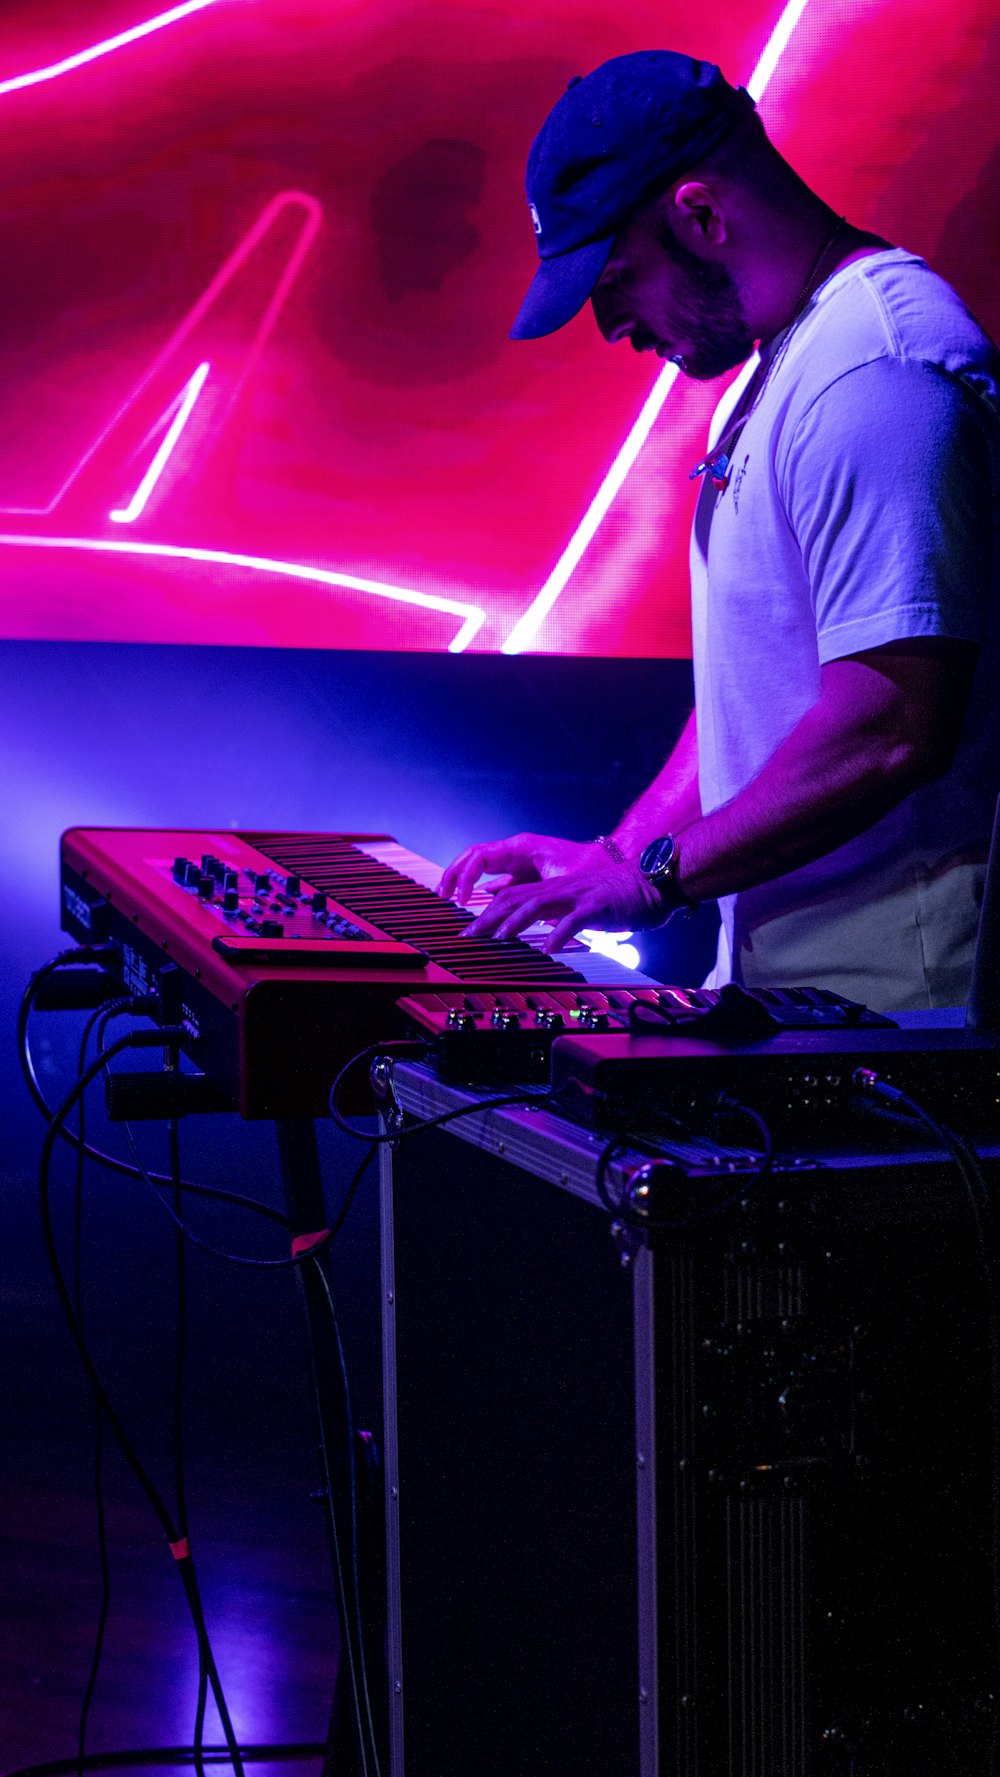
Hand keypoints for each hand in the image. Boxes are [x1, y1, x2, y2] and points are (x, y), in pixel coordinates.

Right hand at [438, 832, 598, 905]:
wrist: (610, 861)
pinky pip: (496, 878)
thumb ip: (536, 895)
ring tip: (451, 900)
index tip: (461, 898)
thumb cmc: (591, 867)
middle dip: (455, 875)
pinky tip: (476, 906)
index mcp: (522, 846)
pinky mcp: (524, 872)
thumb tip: (515, 914)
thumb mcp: (563, 881)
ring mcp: (519, 860)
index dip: (465, 876)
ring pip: (482, 866)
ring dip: (465, 881)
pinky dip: (483, 890)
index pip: (480, 856)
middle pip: (474, 857)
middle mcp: (517, 850)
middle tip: (442, 895)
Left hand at [439, 832, 663, 951]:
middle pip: (515, 899)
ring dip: (514, 924)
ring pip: (535, 905)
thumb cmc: (618, 896)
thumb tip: (544, 932)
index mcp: (554, 889)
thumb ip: (561, 913)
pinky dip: (558, 935)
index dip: (488, 913)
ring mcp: (577, 896)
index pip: (511, 896)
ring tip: (498, 940)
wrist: (651, 882)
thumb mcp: (581, 903)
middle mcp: (560, 889)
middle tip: (469, 937)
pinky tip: (548, 949)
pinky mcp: (596, 906)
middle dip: (488, 919)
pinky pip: (573, 920)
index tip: (471, 931)